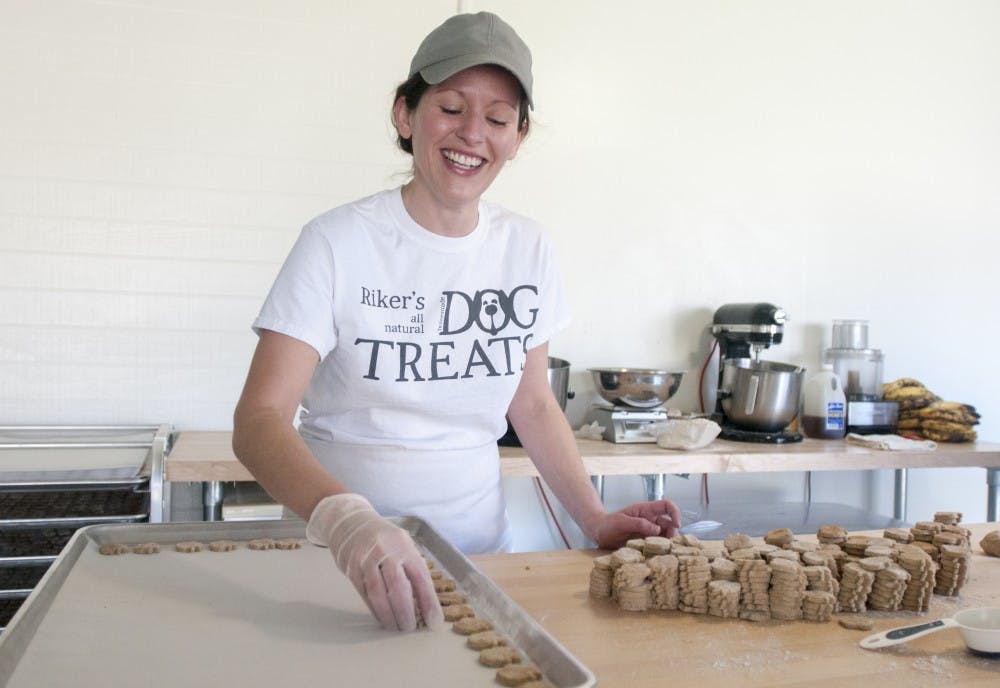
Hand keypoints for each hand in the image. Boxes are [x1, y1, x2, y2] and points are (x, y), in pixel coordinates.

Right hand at [306, 493, 443, 630]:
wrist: (350, 521)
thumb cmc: (382, 537)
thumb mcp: (402, 544)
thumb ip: (413, 568)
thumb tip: (426, 601)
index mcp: (404, 545)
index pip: (420, 577)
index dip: (428, 601)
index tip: (434, 621)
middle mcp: (386, 550)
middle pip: (399, 587)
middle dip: (406, 612)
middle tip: (410, 628)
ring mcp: (366, 558)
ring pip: (378, 593)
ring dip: (388, 614)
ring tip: (395, 626)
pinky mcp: (350, 567)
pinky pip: (364, 593)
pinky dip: (374, 608)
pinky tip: (381, 617)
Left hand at [592, 499, 681, 549]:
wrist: (598, 534)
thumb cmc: (608, 524)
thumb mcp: (621, 522)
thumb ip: (638, 524)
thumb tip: (657, 529)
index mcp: (646, 510)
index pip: (667, 505)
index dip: (675, 513)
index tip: (677, 525)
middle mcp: (651, 521)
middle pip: (670, 524)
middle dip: (673, 534)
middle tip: (669, 545)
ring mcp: (649, 533)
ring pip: (666, 537)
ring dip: (668, 544)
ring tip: (663, 553)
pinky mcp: (646, 544)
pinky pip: (658, 548)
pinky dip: (660, 552)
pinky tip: (656, 557)